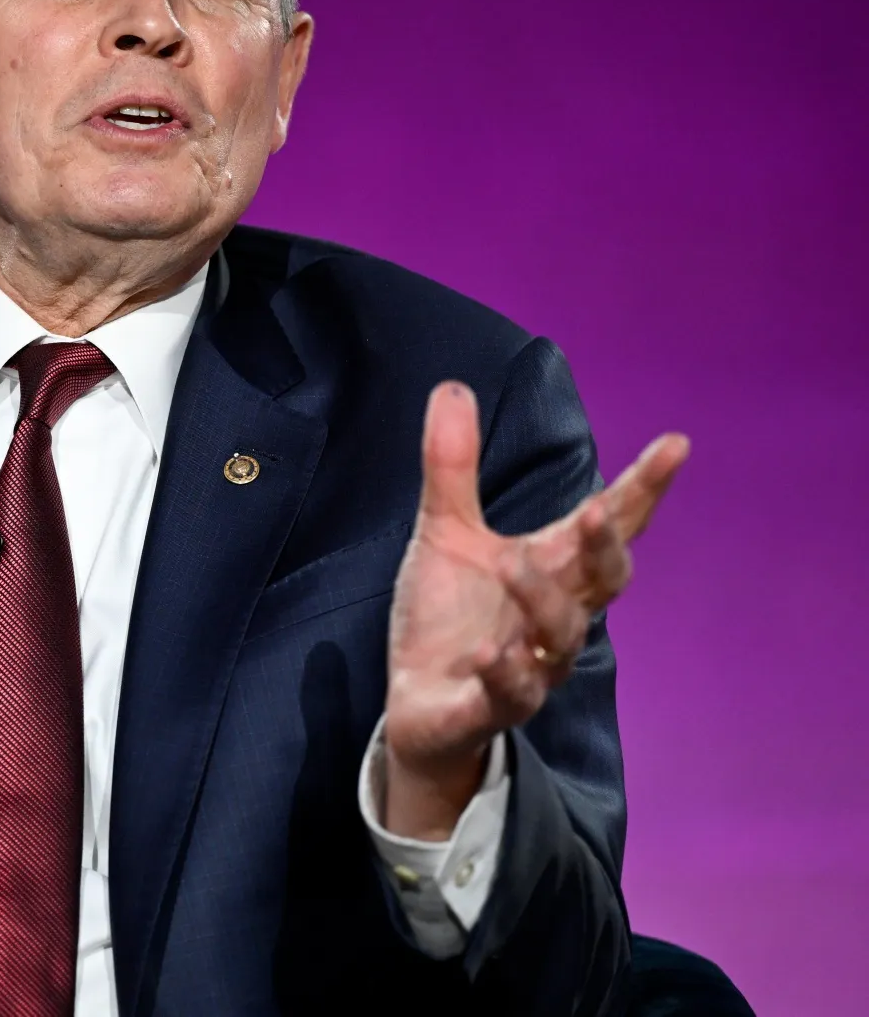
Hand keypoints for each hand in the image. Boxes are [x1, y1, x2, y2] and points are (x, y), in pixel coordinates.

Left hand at [382, 381, 687, 837]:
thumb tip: (452, 387)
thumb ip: (452, 466)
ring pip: (561, 636)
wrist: (419, 708)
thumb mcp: (443, 532)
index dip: (643, 489)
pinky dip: (503, 672)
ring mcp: (530, 664)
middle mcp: (555, 616)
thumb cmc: (447, 617)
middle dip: (606, 547)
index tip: (675, 445)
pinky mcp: (491, 706)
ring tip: (511, 564)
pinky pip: (511, 694)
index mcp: (552, 568)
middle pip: (603, 582)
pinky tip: (485, 650)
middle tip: (596, 511)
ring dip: (541, 599)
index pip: (609, 525)